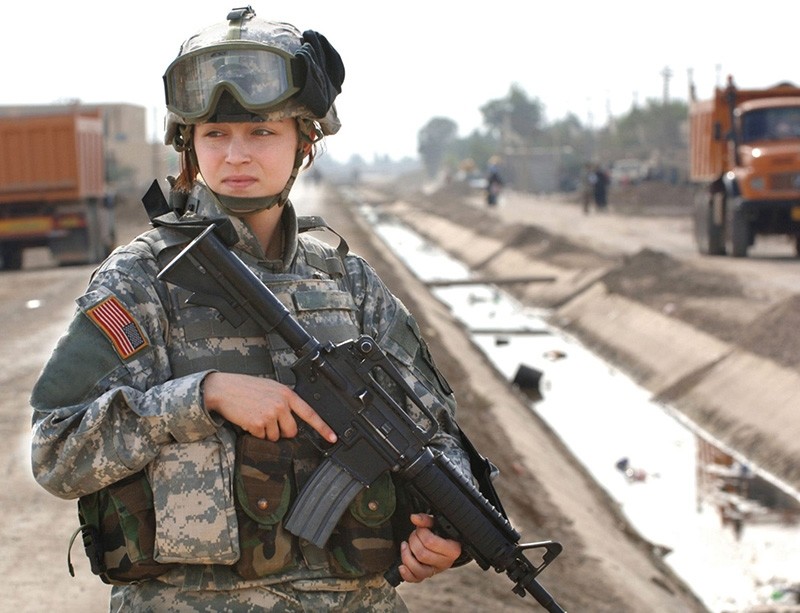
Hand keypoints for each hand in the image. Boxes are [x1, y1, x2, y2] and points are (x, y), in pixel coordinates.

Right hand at [202, 372, 336, 442]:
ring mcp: (270, 414)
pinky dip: (255, 433)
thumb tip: (292, 417)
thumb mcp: (270, 388)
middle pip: (292, 431)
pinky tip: (248, 420)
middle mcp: (281, 404)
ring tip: (256, 416)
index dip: (323, 428)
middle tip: (269, 421)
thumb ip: (284, 400)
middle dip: (282, 431)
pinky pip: (262, 437)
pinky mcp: (258, 424)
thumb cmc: (245, 387)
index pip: (309, 413)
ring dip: (266, 432)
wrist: (223, 389)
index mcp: (286, 394)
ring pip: (276, 437)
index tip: (333, 437)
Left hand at [397, 513, 460, 582]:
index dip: (421, 532)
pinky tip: (401, 565)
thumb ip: (426, 520)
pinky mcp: (426, 576)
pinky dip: (406, 573)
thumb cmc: (441, 533)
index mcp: (452, 549)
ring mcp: (435, 571)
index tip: (420, 528)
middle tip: (413, 535)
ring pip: (418, 569)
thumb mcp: (437, 524)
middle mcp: (445, 563)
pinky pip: (414, 579)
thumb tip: (414, 517)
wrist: (445, 544)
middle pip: (422, 555)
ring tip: (405, 546)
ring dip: (407, 556)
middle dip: (413, 541)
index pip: (430, 542)